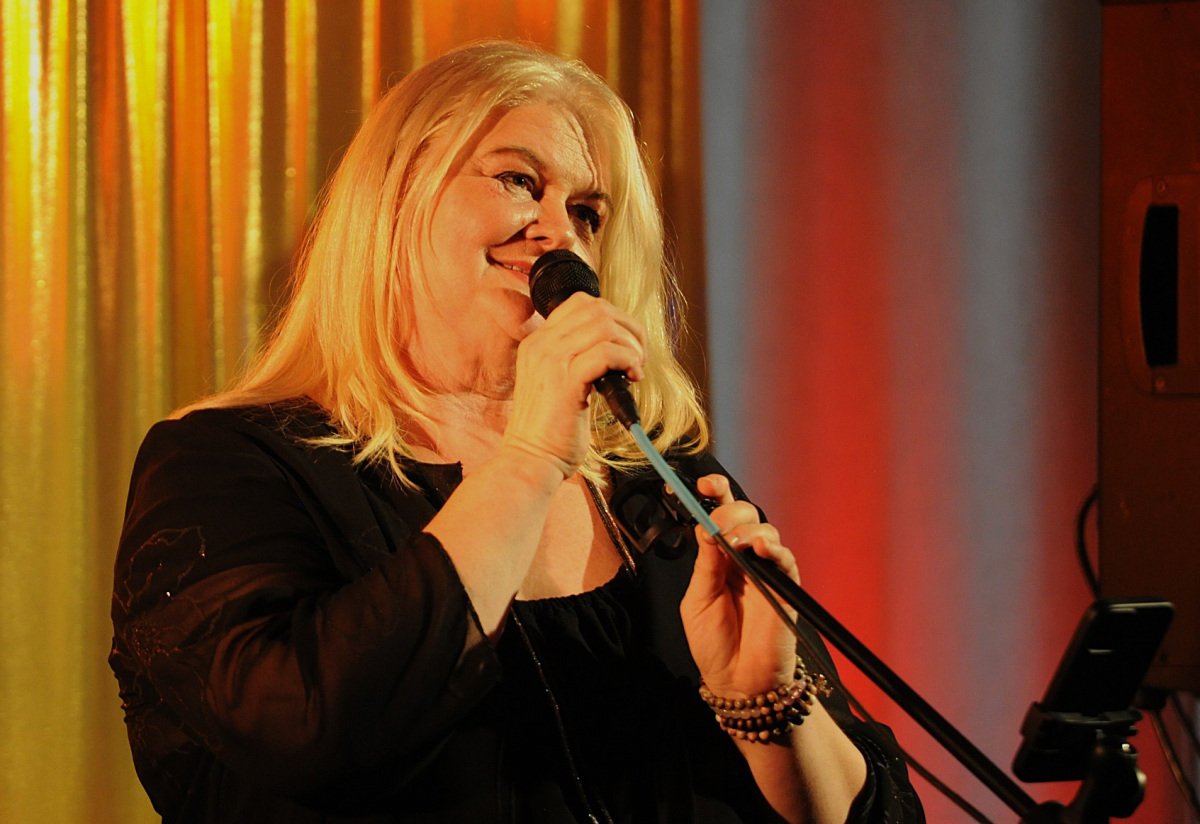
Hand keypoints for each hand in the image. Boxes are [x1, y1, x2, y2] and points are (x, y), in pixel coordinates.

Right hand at [501, 292, 645, 477]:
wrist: (529, 460)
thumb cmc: (548, 430)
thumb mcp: (556, 384)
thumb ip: (574, 361)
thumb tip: (614, 349)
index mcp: (537, 342)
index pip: (580, 303)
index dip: (613, 317)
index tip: (625, 344)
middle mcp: (541, 344)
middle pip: (597, 309)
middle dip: (629, 328)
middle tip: (638, 358)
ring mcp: (551, 360)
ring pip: (605, 326)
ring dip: (631, 345)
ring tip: (635, 370)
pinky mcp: (566, 381)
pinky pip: (607, 353)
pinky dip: (628, 361)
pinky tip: (632, 379)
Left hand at [680, 474, 798, 696]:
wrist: (736, 682)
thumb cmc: (714, 644)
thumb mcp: (697, 600)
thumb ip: (705, 565)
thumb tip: (706, 527)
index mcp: (719, 558)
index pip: (720, 515)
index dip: (716, 494)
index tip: (704, 485)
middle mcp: (743, 558)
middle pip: (744, 515)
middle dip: (729, 511)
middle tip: (717, 527)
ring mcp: (766, 571)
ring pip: (764, 530)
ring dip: (747, 530)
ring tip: (733, 545)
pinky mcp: (786, 587)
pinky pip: (785, 558)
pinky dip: (773, 548)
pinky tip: (760, 548)